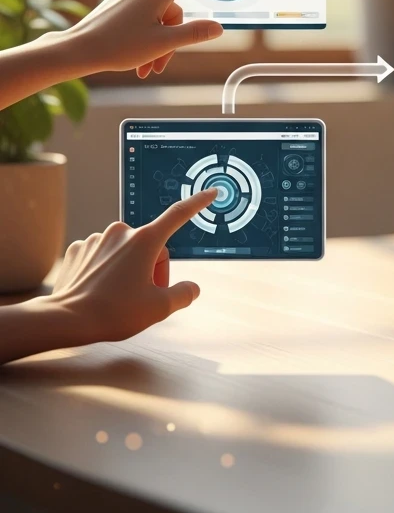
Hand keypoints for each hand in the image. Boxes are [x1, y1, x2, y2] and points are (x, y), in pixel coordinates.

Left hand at [45, 189, 218, 345]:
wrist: (63, 320)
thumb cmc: (113, 313)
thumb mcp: (159, 309)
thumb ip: (183, 294)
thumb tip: (192, 288)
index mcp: (145, 240)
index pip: (179, 214)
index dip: (198, 202)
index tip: (211, 192)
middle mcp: (121, 232)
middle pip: (151, 246)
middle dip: (153, 268)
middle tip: (145, 296)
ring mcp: (97, 239)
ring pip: (126, 251)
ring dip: (129, 269)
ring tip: (118, 297)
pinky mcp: (78, 250)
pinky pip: (102, 256)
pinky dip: (106, 270)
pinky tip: (99, 290)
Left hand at [60, 0, 231, 76]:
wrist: (79, 49)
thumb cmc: (119, 45)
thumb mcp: (164, 42)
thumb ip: (195, 33)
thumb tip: (217, 28)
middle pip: (175, 12)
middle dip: (172, 39)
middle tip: (159, 63)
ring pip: (161, 17)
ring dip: (159, 43)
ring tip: (147, 65)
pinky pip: (146, 15)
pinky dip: (147, 36)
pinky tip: (138, 56)